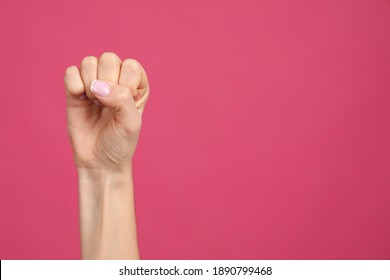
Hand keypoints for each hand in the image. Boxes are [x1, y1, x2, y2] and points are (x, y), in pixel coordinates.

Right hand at [64, 52, 149, 171]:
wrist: (99, 161)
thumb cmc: (120, 142)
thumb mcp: (131, 124)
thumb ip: (122, 100)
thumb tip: (98, 85)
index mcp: (137, 85)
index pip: (130, 66)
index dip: (125, 86)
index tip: (124, 107)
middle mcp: (116, 80)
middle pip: (108, 59)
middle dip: (107, 83)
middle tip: (106, 105)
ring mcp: (95, 83)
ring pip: (89, 62)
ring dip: (90, 84)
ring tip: (94, 103)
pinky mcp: (75, 89)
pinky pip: (71, 71)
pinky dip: (74, 85)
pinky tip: (80, 100)